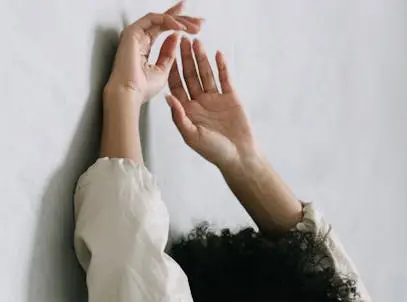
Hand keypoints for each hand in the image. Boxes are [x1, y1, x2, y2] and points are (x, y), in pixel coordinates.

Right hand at [105, 3, 203, 105]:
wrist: (129, 94)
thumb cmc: (142, 89)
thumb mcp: (164, 70)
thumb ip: (169, 53)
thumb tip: (176, 36)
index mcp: (144, 47)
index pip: (162, 29)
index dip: (179, 24)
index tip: (195, 25)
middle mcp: (139, 39)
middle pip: (162, 21)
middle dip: (182, 18)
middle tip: (199, 21)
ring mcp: (135, 35)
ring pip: (160, 19)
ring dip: (179, 20)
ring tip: (194, 26)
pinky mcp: (132, 32)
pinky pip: (154, 19)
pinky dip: (169, 21)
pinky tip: (180, 27)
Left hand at [166, 39, 258, 172]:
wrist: (239, 155)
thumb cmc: (213, 151)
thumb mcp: (191, 136)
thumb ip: (179, 116)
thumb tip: (167, 97)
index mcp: (187, 111)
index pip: (177, 86)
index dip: (173, 71)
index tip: (168, 55)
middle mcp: (199, 102)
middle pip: (190, 76)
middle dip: (186, 59)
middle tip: (182, 41)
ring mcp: (215, 98)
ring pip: (206, 74)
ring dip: (202, 59)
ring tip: (197, 43)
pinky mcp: (231, 97)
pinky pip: (225, 78)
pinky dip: (222, 66)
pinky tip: (217, 54)